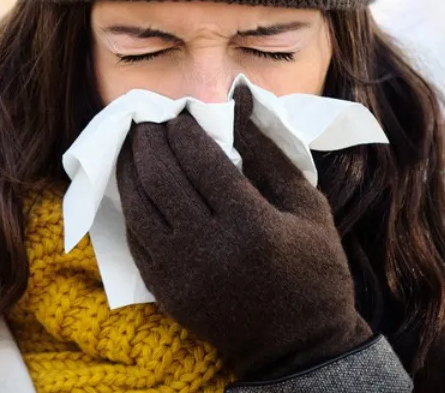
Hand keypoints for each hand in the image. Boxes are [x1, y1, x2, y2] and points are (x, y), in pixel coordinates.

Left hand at [116, 84, 371, 380]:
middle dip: (149, 140)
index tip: (180, 112)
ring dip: (130, 168)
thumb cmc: (314, 269)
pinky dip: (130, 206)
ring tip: (134, 144)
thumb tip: (238, 97)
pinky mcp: (165, 291)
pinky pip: (134, 238)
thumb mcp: (307, 206)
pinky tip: (134, 185)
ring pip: (138, 206)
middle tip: (147, 120)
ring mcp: (182, 272)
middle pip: (161, 178)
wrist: (299, 346)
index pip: (201, 160)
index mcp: (251, 224)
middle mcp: (210, 248)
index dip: (183, 129)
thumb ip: (268, 151)